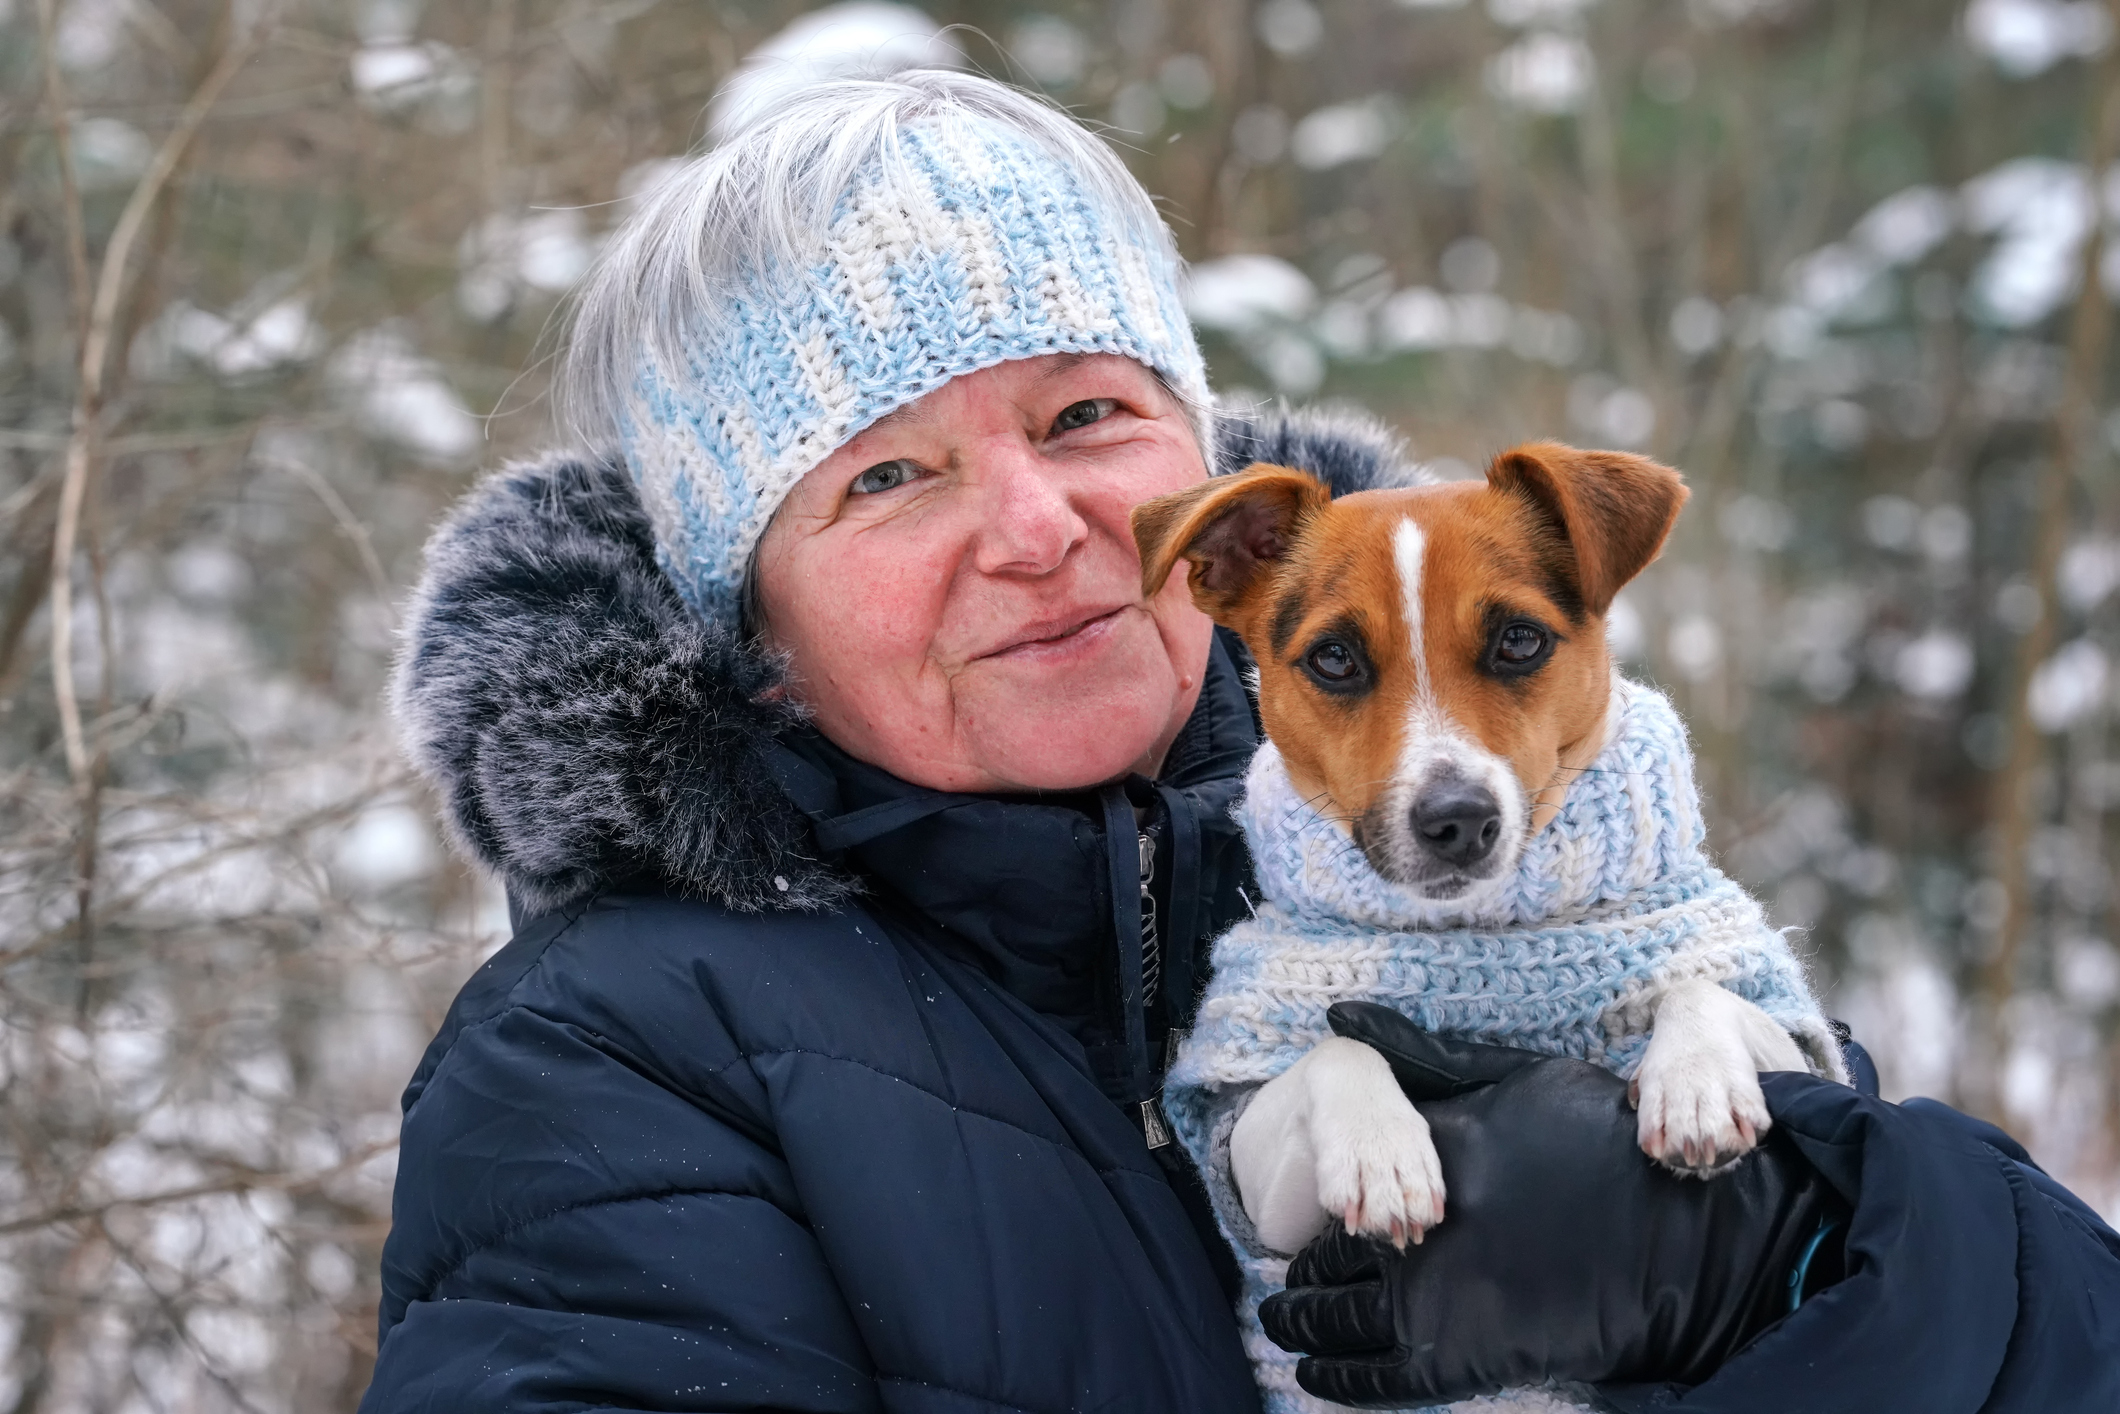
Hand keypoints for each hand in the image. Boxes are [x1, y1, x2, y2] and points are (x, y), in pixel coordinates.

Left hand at [1257, 1003, 1845, 1406]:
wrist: (1693, 1237)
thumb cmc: (1608, 1144)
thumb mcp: (1523, 1078)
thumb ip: (1437, 1058)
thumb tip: (1348, 1015)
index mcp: (1432, 1152)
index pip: (1348, 1168)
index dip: (1330, 1187)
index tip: (1317, 1196)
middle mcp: (1424, 1224)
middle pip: (1329, 1247)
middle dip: (1305, 1260)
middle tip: (1285, 1269)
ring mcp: (1440, 1293)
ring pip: (1334, 1314)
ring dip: (1301, 1318)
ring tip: (1283, 1319)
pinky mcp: (1464, 1353)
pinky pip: (1376, 1375)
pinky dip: (1338, 1376)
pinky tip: (1314, 1370)